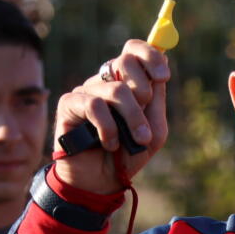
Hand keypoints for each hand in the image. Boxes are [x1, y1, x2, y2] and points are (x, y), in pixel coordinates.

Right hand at [54, 40, 170, 192]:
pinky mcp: (68, 104)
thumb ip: (158, 98)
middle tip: (147, 113)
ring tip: (136, 139)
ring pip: (115, 89)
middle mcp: (104, 81)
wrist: (102, 182)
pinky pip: (94, 105)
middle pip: (125, 61)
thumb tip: (165, 61)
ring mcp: (86, 91)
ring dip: (133, 118)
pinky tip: (109, 143)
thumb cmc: (128, 154)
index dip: (151, 56)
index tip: (163, 75)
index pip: (134, 51)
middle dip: (144, 90)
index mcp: (126, 82)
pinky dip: (108, 127)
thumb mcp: (154, 129)